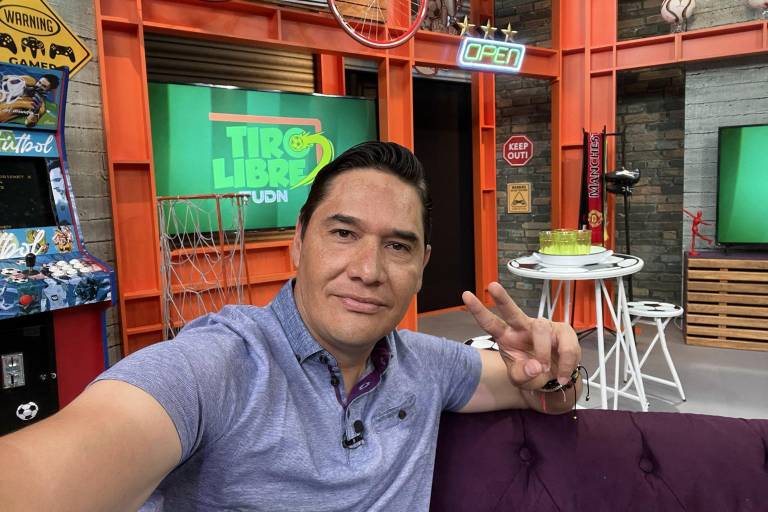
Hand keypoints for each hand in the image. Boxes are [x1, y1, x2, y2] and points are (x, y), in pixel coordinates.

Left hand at [462, 282, 579, 390]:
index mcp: (506, 337)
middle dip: (502, 298)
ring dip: (543, 353)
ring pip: (540, 329)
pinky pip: (565, 346)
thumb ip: (523, 376)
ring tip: (545, 370)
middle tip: (492, 286)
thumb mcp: (521, 380)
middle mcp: (522, 327)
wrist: (556, 378)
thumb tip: (535, 366)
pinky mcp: (563, 331)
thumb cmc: (533, 374)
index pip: (490, 322)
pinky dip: (565, 364)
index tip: (466, 295)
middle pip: (512, 311)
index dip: (478, 310)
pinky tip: (561, 375)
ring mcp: (543, 328)